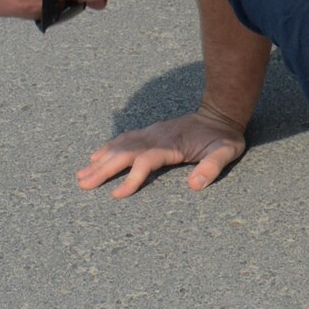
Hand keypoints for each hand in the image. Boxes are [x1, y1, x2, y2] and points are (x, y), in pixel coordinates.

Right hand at [77, 105, 247, 196]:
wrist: (221, 113)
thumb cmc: (224, 137)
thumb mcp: (227, 151)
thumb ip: (212, 166)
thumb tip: (195, 185)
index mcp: (171, 145)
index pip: (145, 161)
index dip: (131, 178)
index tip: (117, 195)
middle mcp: (156, 137)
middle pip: (125, 153)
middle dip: (103, 170)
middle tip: (83, 185)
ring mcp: (152, 132)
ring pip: (120, 145)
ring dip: (100, 160)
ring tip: (81, 175)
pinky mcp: (150, 131)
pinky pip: (124, 138)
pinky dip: (108, 147)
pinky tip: (95, 157)